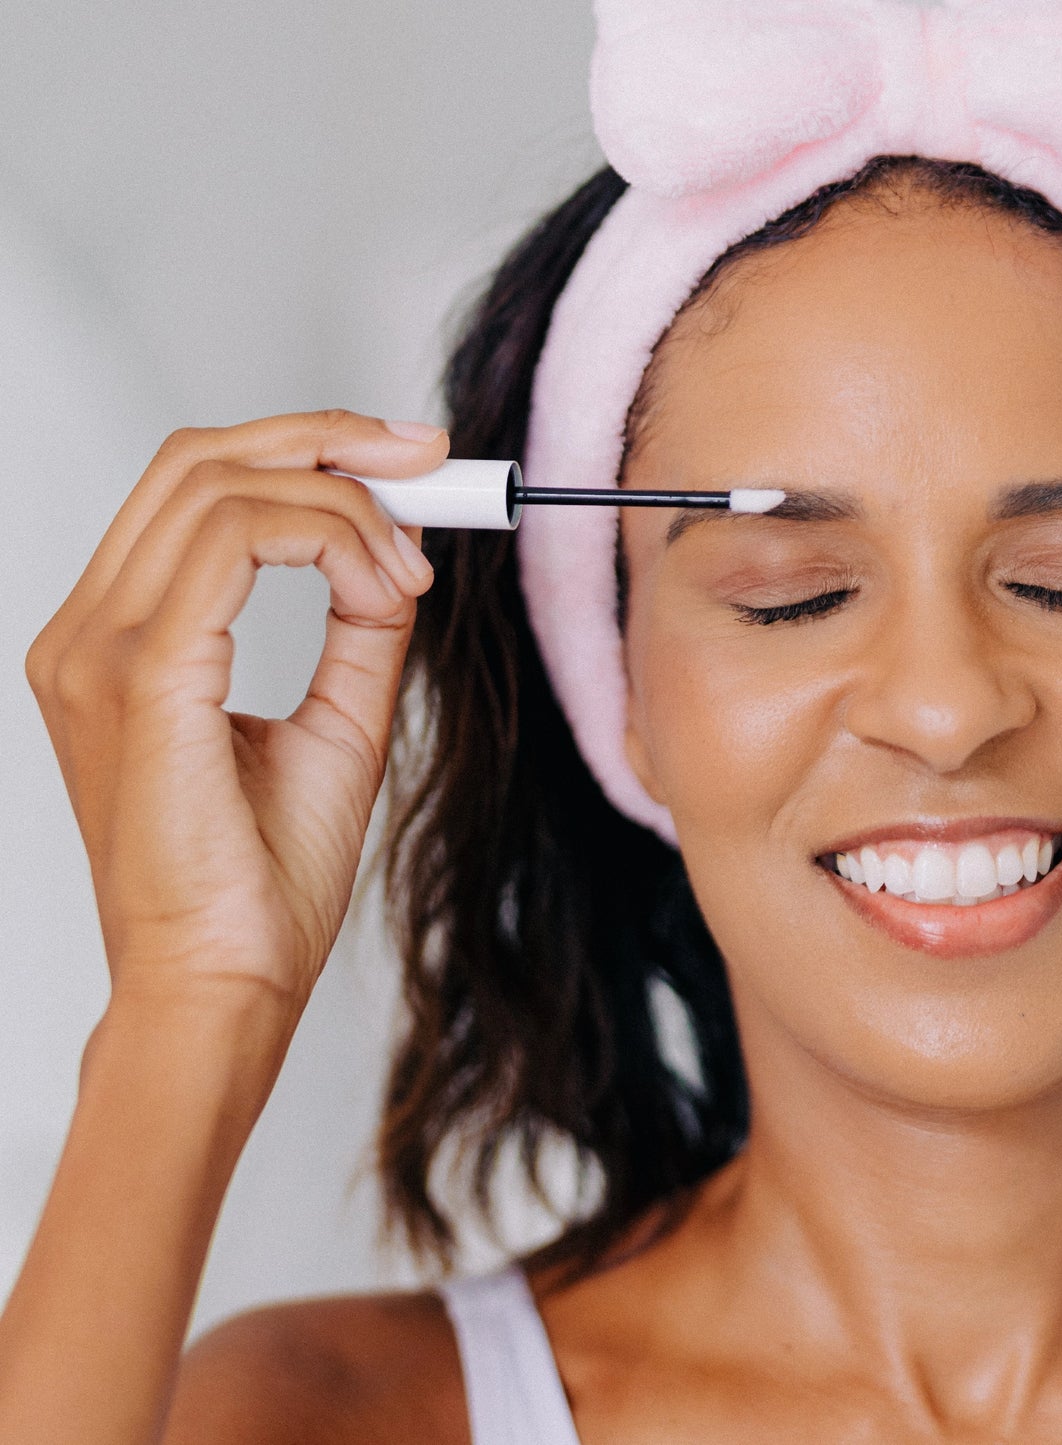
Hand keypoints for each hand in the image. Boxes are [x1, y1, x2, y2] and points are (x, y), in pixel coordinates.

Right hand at [25, 409, 444, 1026]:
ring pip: (220, 483)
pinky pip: (236, 540)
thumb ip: (357, 630)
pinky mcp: (144, 674)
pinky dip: (329, 539)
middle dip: (328, 437)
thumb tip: (397, 554)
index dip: (306, 453)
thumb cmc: (262, 879)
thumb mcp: (335, 726)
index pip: (197, 491)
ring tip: (411, 570)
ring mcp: (102, 648)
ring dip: (343, 500)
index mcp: (121, 641)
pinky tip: (385, 588)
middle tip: (427, 456)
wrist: (228, 983)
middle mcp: (90, 632)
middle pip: (200, 459)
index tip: (409, 467)